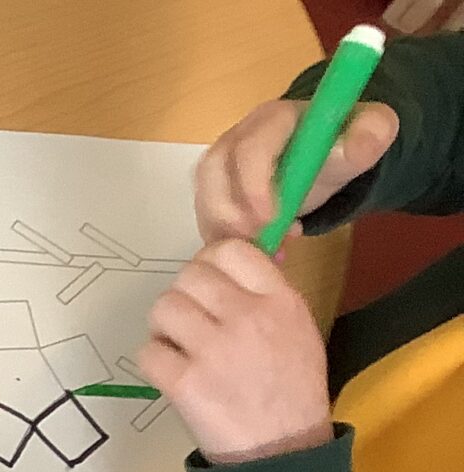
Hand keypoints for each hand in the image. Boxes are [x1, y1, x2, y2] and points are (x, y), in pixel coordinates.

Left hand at [140, 241, 333, 464]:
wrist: (283, 450)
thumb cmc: (290, 388)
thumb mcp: (296, 327)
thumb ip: (265, 292)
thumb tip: (228, 261)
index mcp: (279, 299)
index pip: (231, 250)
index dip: (211, 262)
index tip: (210, 284)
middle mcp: (245, 316)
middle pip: (188, 275)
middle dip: (184, 295)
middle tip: (191, 321)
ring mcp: (212, 349)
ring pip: (163, 308)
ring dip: (164, 327)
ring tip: (180, 348)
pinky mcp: (184, 382)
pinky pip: (148, 351)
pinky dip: (155, 363)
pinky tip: (173, 374)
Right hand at [195, 96, 397, 244]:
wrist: (325, 155)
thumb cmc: (341, 145)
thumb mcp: (367, 135)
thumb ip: (370, 134)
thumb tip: (359, 144)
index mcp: (273, 118)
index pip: (248, 149)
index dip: (253, 186)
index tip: (273, 219)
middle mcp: (237, 137)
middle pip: (211, 174)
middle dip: (231, 214)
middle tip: (260, 242)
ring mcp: (221, 164)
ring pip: (203, 198)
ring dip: (226, 231)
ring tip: (262, 249)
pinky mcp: (213, 190)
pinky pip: (206, 217)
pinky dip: (226, 240)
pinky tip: (257, 251)